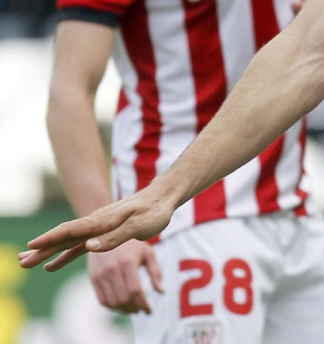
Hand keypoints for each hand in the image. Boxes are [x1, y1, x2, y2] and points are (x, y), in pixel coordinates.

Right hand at [19, 190, 173, 273]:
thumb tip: (88, 247)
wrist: (163, 197)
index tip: (33, 246)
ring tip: (27, 262)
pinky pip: (79, 245)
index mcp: (103, 220)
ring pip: (68, 241)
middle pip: (64, 237)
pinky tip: (53, 264)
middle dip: (42, 249)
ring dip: (48, 252)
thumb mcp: (139, 225)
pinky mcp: (104, 231)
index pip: (72, 230)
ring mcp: (99, 227)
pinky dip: (64, 254)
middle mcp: (97, 222)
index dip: (52, 239)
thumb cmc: (154, 211)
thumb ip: (115, 237)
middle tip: (21, 261)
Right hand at [87, 240, 162, 314]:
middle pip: (123, 298)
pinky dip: (112, 307)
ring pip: (112, 302)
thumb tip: (161, 292)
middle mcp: (112, 269)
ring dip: (123, 310)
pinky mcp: (93, 278)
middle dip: (134, 308)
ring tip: (132, 309)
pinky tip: (121, 306)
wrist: (108, 232)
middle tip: (141, 310)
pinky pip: (102, 300)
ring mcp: (101, 274)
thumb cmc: (132, 243)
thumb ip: (156, 272)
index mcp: (128, 262)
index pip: (135, 291)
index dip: (143, 304)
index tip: (149, 310)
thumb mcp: (148, 253)